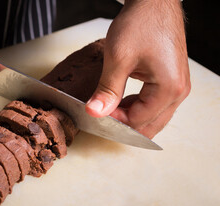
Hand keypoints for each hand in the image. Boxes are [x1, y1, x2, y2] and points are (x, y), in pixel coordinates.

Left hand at [85, 0, 190, 137]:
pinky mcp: (170, 79)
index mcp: (169, 88)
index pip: (139, 121)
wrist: (152, 2)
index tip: (97, 112)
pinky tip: (120, 99)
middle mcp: (178, 91)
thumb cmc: (141, 23)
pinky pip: (154, 104)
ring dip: (130, 116)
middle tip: (103, 113)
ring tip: (110, 105)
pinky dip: (136, 106)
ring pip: (152, 116)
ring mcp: (176, 85)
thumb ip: (107, 90)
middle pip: (150, 124)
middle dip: (125, 124)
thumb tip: (95, 112)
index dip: (115, 121)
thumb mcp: (119, 58)